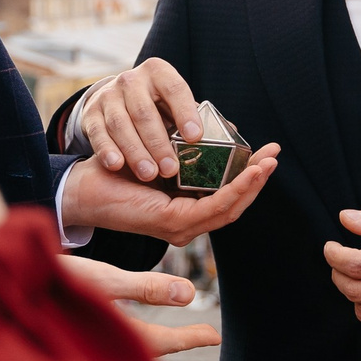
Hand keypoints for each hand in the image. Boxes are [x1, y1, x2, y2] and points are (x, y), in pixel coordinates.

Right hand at [58, 256, 222, 357]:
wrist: (0, 287)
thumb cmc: (49, 282)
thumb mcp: (103, 280)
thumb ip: (145, 288)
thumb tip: (189, 294)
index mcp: (110, 338)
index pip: (160, 344)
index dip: (188, 339)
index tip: (215, 337)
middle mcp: (100, 347)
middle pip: (148, 349)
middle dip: (176, 342)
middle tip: (205, 336)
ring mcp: (86, 343)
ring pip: (130, 345)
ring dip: (155, 338)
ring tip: (176, 331)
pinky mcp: (74, 333)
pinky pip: (111, 338)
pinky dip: (131, 333)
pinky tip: (133, 324)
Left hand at [59, 144, 281, 244]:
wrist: (84, 185)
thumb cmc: (116, 172)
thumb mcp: (159, 159)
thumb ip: (181, 156)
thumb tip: (203, 132)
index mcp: (185, 211)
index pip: (227, 198)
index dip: (250, 177)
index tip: (266, 153)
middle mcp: (186, 224)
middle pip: (235, 205)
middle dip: (259, 179)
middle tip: (275, 153)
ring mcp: (181, 228)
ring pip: (230, 207)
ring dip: (253, 183)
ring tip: (270, 161)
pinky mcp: (173, 224)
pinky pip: (214, 206)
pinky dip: (236, 189)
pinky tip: (250, 171)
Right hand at [74, 57, 202, 184]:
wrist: (114, 99)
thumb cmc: (155, 106)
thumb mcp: (174, 104)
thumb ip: (197, 117)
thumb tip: (231, 132)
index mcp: (159, 73)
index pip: (175, 89)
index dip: (185, 113)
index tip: (195, 138)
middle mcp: (132, 80)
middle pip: (145, 112)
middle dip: (158, 143)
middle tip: (171, 169)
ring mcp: (109, 95)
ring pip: (121, 124)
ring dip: (135, 151)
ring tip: (149, 174)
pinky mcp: (91, 112)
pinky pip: (98, 132)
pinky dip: (107, 149)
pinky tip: (116, 165)